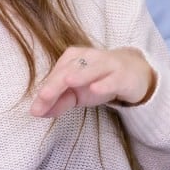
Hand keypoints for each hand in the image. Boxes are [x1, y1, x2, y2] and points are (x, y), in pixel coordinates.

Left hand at [30, 46, 155, 117]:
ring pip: (91, 69)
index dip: (46, 91)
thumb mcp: (76, 94)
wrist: (133, 74)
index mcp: (72, 58)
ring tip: (67, 82)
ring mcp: (107, 64)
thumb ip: (57, 102)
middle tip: (43, 98)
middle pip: (69, 70)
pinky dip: (104, 83)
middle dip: (55, 85)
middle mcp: (88, 57)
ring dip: (80, 75)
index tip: (36, 110)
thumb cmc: (100, 81)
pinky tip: (95, 89)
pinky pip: (113, 79)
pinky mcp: (123, 75)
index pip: (56, 75)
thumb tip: (36, 112)